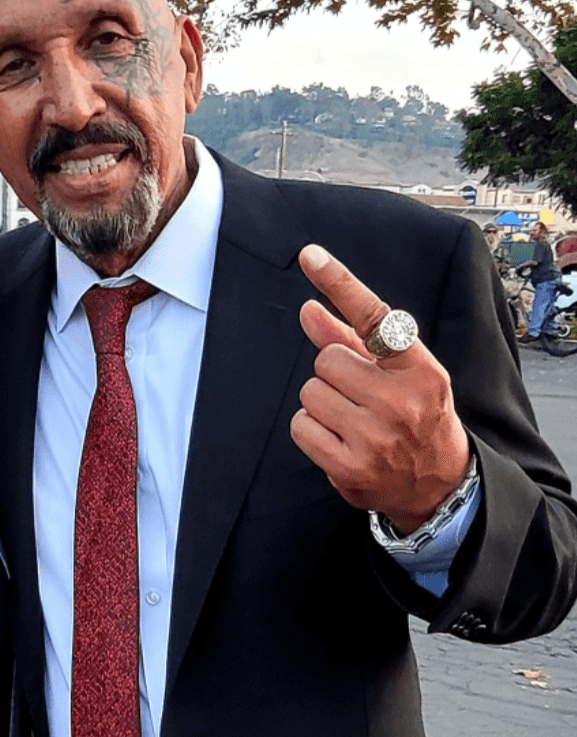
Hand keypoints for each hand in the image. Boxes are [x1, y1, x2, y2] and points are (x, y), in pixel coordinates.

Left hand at [291, 244, 469, 534]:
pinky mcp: (350, 465)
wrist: (436, 481)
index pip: (374, 317)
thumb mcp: (398, 373)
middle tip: (360, 396)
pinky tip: (339, 440)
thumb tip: (309, 310)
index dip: (339, 282)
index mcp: (419, 369)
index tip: (309, 254)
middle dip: (335, 374)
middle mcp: (400, 400)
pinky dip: (311, 431)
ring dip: (322, 403)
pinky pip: (300, 427)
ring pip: (310, 393)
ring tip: (353, 420)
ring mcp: (375, 436)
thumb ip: (351, 340)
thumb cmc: (415, 415)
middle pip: (326, 360)